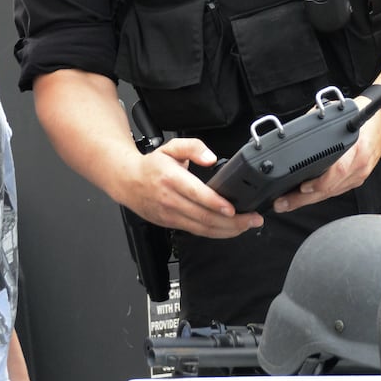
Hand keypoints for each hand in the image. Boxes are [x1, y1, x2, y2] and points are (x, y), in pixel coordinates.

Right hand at [119, 137, 263, 237]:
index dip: (215, 203)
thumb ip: (193, 147)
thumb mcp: (171, 147)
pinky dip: (215, 233)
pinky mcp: (171, 224)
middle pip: (204, 217)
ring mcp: (170, 215)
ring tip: (246, 225)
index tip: (232, 208)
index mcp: (171, 179)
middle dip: (232, 221)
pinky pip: (196, 231)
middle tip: (252, 219)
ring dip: (227, 230)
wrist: (127, 182)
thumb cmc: (151, 166)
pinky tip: (229, 229)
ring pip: (202, 228)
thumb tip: (211, 157)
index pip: (196, 194)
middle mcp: (170, 200)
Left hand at [271, 103, 380, 212]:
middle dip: (302, 199)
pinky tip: (306, 196)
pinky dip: (320, 194)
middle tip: (282, 203)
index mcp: (355, 147)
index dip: (319, 183)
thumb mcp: (339, 116)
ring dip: (308, 199)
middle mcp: (358, 164)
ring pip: (331, 193)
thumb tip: (294, 134)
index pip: (338, 171)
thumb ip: (318, 127)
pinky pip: (336, 191)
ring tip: (287, 203)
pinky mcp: (358, 179)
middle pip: (329, 189)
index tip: (301, 187)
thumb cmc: (363, 117)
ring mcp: (359, 174)